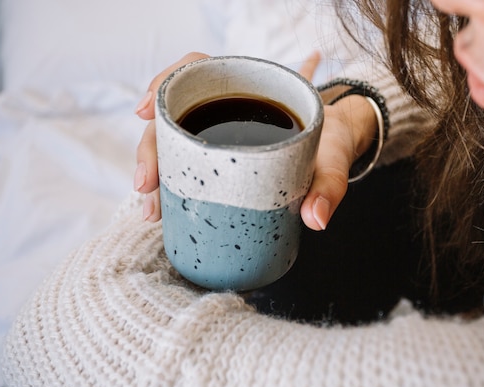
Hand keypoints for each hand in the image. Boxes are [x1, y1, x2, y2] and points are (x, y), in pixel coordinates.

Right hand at [133, 51, 377, 229]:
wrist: (337, 149)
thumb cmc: (331, 146)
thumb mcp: (334, 162)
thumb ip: (330, 186)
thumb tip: (315, 219)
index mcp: (250, 90)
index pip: (195, 70)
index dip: (164, 82)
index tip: (146, 111)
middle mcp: (227, 107)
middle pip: (174, 113)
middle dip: (151, 148)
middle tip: (147, 186)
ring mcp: (218, 133)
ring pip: (172, 141)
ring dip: (154, 172)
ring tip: (152, 211)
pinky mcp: (217, 158)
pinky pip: (184, 162)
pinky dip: (169, 184)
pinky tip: (162, 209)